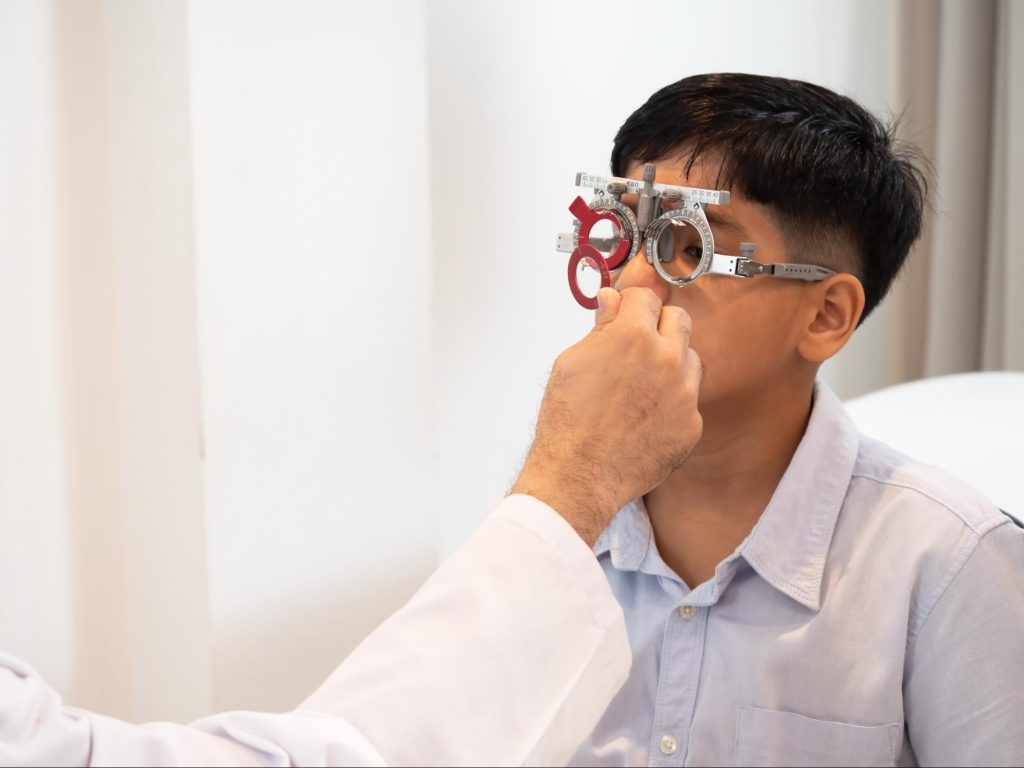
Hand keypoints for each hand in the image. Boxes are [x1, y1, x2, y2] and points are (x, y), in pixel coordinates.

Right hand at [512, 286, 702, 545]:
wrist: (579, 475)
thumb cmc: (568, 422)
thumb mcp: (572, 362)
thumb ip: (600, 327)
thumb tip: (611, 301)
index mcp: (633, 337)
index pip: (647, 298)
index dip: (632, 304)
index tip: (626, 312)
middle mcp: (666, 360)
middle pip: (679, 319)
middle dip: (658, 324)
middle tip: (638, 343)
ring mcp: (684, 394)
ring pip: (691, 358)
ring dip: (672, 362)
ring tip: (643, 383)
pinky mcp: (692, 425)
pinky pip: (690, 400)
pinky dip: (673, 402)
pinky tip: (647, 415)